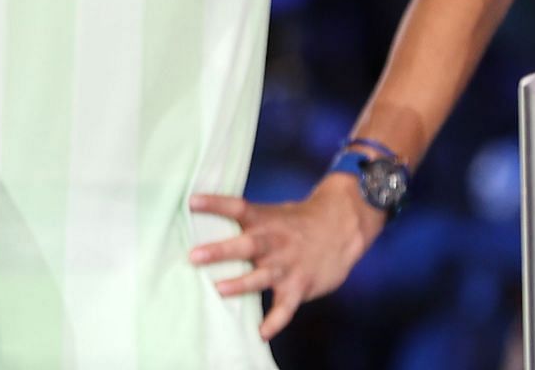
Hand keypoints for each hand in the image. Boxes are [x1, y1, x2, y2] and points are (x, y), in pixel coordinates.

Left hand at [188, 178, 384, 338]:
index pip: (236, 207)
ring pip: (262, 276)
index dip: (215, 204)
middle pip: (245, 246)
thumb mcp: (272, 213)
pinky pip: (286, 307)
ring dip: (240, 284)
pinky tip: (261, 334)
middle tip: (194, 256)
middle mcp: (274, 242)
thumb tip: (204, 221)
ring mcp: (287, 265)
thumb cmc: (297, 221)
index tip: (192, 201)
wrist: (342, 227)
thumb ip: (245, 222)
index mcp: (263, 219)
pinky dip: (275, 322)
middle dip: (219, 252)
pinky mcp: (300, 285)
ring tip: (219, 290)